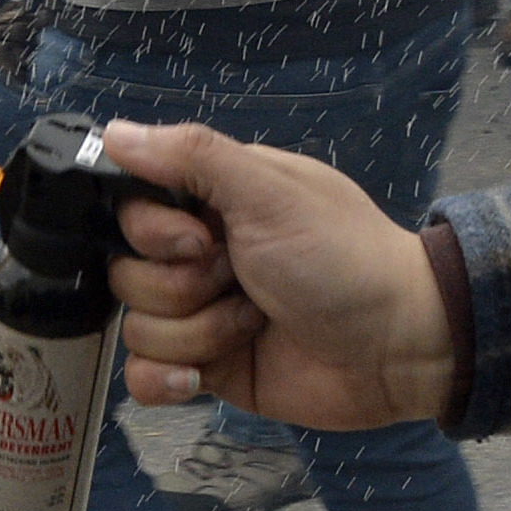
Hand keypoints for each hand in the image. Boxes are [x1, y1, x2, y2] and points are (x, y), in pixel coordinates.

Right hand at [99, 118, 460, 431]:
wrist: (397, 347)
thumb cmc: (343, 258)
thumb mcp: (270, 193)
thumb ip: (193, 157)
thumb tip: (113, 131)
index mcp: (217, 200)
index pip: (132, 209)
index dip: (154, 231)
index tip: (203, 239)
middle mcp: (203, 254)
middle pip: (128, 272)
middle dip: (184, 286)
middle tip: (243, 281)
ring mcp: (204, 314)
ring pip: (138, 327)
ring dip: (198, 332)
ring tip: (254, 325)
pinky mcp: (209, 368)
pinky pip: (145, 377)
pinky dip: (167, 380)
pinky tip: (204, 378)